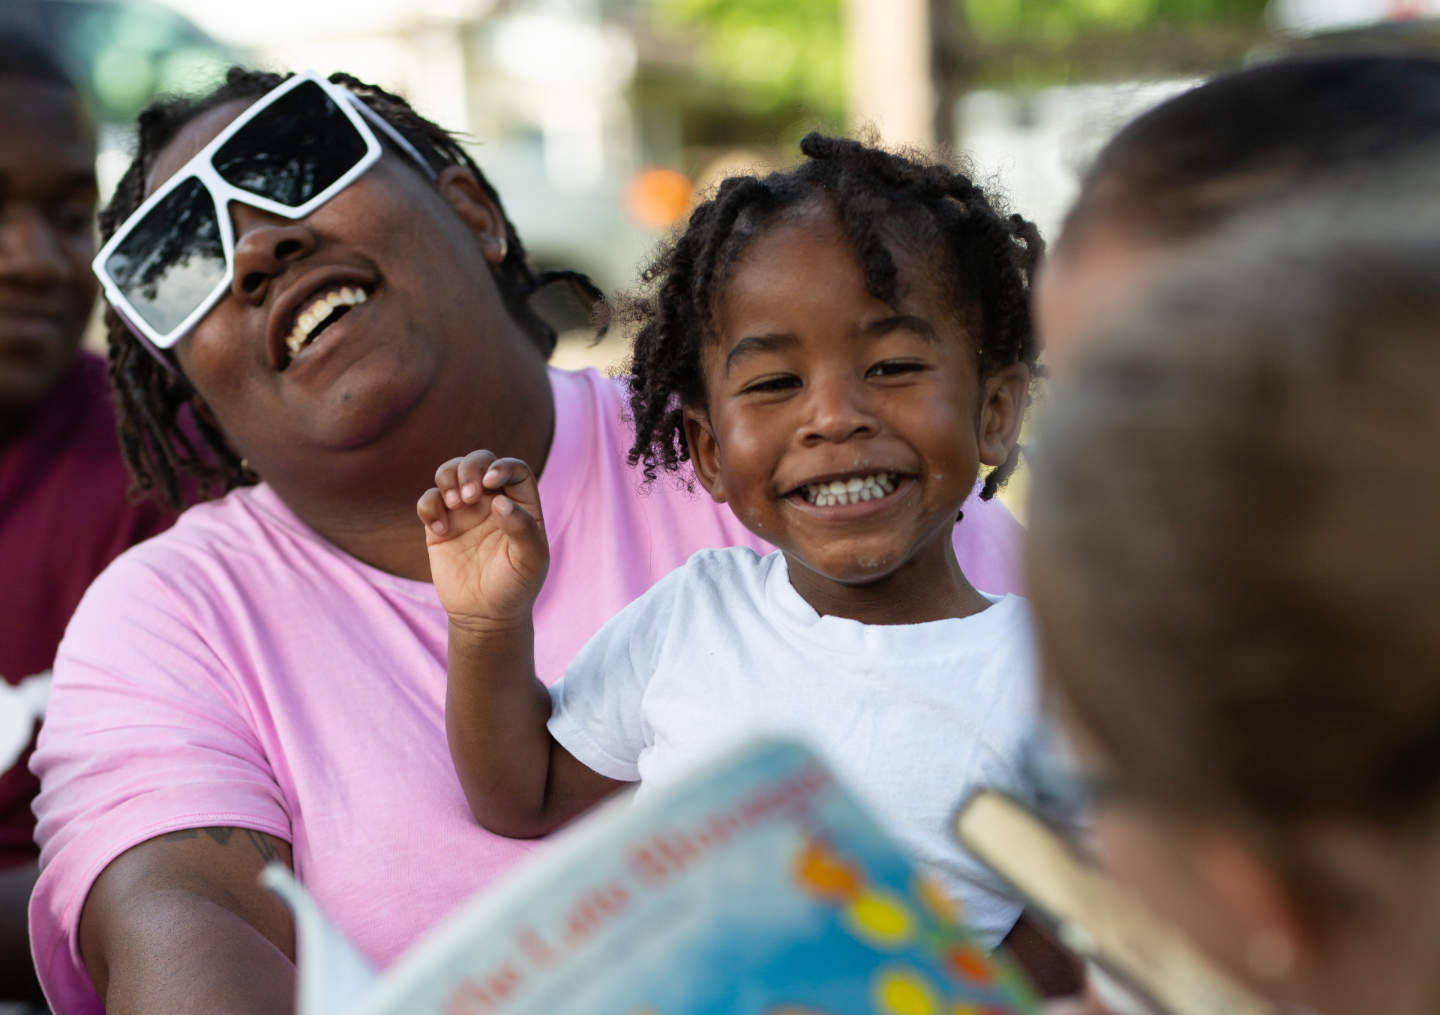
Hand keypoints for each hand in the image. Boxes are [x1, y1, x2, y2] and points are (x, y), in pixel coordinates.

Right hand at [418, 450, 548, 631]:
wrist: (485, 616)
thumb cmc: (516, 586)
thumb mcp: (530, 561)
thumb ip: (523, 529)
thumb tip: (500, 501)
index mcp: (520, 504)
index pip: (514, 469)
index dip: (502, 466)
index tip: (491, 483)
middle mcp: (492, 501)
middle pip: (479, 461)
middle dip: (470, 468)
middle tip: (469, 496)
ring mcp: (464, 511)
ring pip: (450, 472)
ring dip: (448, 478)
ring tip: (456, 505)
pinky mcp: (440, 525)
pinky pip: (428, 500)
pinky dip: (429, 506)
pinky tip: (441, 531)